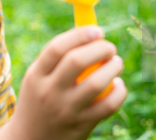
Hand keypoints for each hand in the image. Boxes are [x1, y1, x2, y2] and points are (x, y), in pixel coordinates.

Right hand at [7, 26, 126, 139]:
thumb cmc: (39, 99)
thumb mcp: (37, 78)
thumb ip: (57, 59)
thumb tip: (89, 33)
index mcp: (36, 76)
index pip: (57, 48)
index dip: (80, 35)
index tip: (97, 31)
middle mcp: (49, 92)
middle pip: (77, 61)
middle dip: (100, 49)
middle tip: (110, 47)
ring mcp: (66, 110)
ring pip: (96, 83)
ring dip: (113, 68)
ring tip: (116, 62)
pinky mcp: (82, 126)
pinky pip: (108, 105)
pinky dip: (119, 91)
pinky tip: (118, 85)